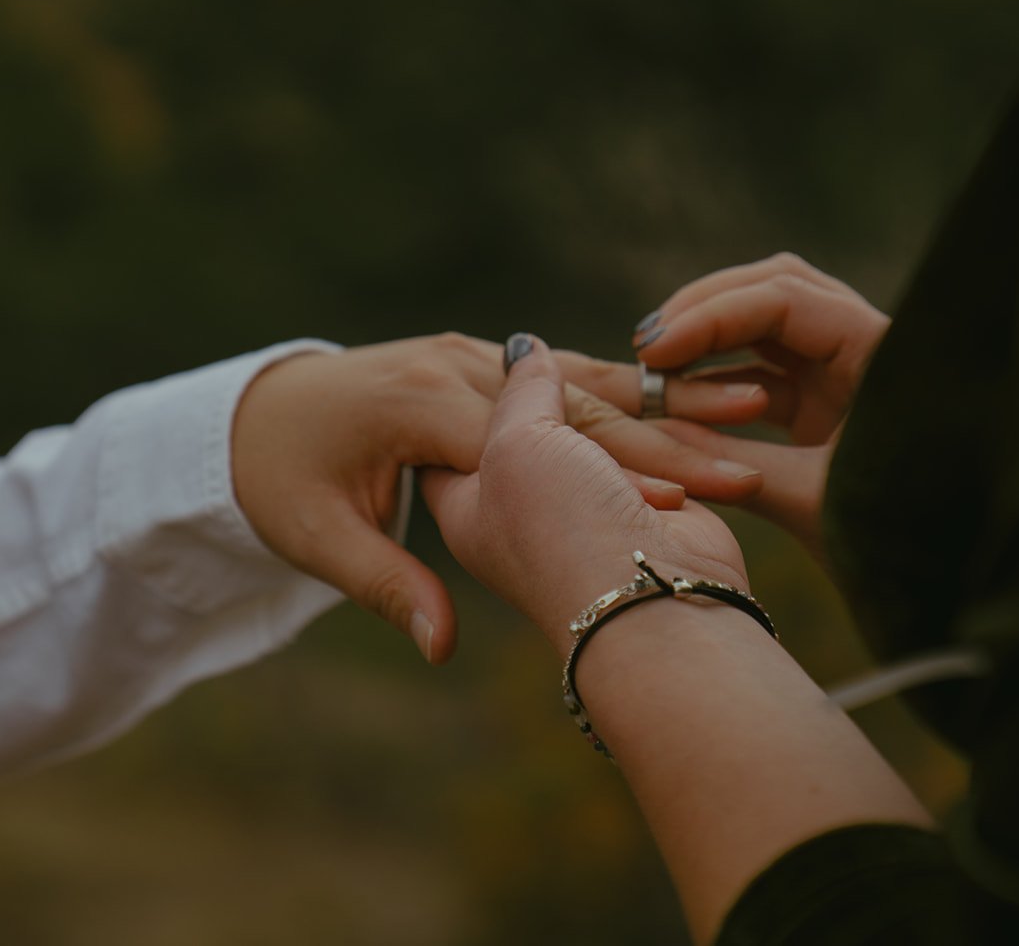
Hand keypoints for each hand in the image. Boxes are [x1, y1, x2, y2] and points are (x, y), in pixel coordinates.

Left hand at [232, 333, 765, 662]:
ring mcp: (481, 367)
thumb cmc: (288, 483)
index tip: (678, 496)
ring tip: (758, 401)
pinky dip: (650, 393)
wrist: (260, 420)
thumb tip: (437, 651)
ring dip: (674, 400)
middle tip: (746, 447)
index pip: (533, 435)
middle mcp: (456, 373)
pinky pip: (584, 378)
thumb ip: (392, 583)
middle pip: (576, 399)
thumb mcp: (325, 537)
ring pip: (593, 379)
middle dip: (661, 429)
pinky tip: (721, 397)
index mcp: (418, 406)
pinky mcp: (495, 373)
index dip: (613, 464)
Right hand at [633, 253, 888, 558]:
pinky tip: (678, 396)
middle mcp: (869, 347)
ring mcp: (852, 371)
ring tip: (657, 364)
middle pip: (777, 288)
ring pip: (770, 322)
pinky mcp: (834, 401)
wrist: (958, 582)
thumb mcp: (811, 504)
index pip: (784, 298)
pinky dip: (721, 374)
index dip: (710, 316)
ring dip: (711, 336)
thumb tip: (651, 426)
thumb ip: (729, 460)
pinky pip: (769, 368)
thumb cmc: (904, 546)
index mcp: (881, 355)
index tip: (652, 351)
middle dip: (706, 308)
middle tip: (649, 345)